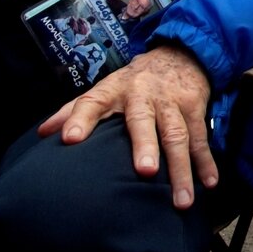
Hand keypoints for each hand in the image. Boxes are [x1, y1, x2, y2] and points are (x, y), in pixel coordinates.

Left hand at [38, 44, 218, 208]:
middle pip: (143, 121)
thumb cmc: (135, 80)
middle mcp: (142, 94)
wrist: (181, 52)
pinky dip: (206, 161)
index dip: (80, 119)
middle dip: (145, 145)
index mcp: (113, 90)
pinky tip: (210, 183)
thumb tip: (42, 133)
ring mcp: (171, 101)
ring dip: (181, 168)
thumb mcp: (105, 88)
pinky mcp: (194, 106)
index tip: (70, 139)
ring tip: (181, 200)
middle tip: (145, 171)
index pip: (92, 102)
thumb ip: (75, 110)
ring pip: (177, 135)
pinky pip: (201, 137)